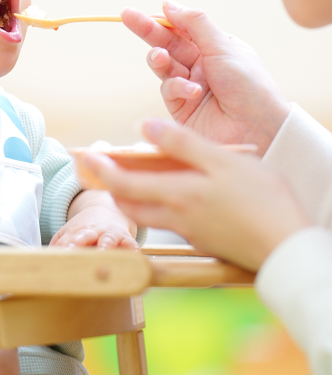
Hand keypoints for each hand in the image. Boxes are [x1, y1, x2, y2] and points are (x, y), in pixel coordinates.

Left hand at [50, 189, 139, 249]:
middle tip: (76, 249)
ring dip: (105, 246)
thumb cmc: (85, 229)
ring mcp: (110, 234)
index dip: (66, 246)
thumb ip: (58, 244)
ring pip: (108, 240)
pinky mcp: (126, 239)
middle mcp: (93, 231)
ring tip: (103, 254)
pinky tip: (134, 255)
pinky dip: (133, 250)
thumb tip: (43, 258)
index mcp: (77, 231)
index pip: (69, 238)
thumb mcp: (69, 232)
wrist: (108, 212)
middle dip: (81, 242)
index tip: (62, 253)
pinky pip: (131, 244)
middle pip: (86, 235)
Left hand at [83, 119, 309, 270]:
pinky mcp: (204, 240)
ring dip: (130, 198)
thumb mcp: (223, 161)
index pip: (124, 183)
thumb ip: (182, 143)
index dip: (101, 170)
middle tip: (99, 169)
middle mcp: (176, 217)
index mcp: (178, 195)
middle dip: (109, 186)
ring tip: (126, 179)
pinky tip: (167, 194)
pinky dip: (155, 207)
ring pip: (147, 215)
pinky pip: (168, 222)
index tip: (86, 157)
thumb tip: (144, 126)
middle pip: (129, 204)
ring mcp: (190, 232)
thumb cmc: (263, 200)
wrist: (289, 247)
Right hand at [121, 0, 289, 154]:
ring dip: (159, 58)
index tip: (147, 11)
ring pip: (164, 65)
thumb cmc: (250, 86)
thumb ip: (194, 24)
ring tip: (160, 57)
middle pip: (168, 42)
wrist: (260, 130)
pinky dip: (178, 87)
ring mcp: (191, 86)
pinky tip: (192, 91)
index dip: (164, 18)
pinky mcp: (182, 108)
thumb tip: (168, 3)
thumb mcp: (223, 47)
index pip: (183, 27)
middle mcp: (202, 64)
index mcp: (216, 47)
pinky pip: (170, 90)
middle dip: (148, 30)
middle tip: (127, 16)